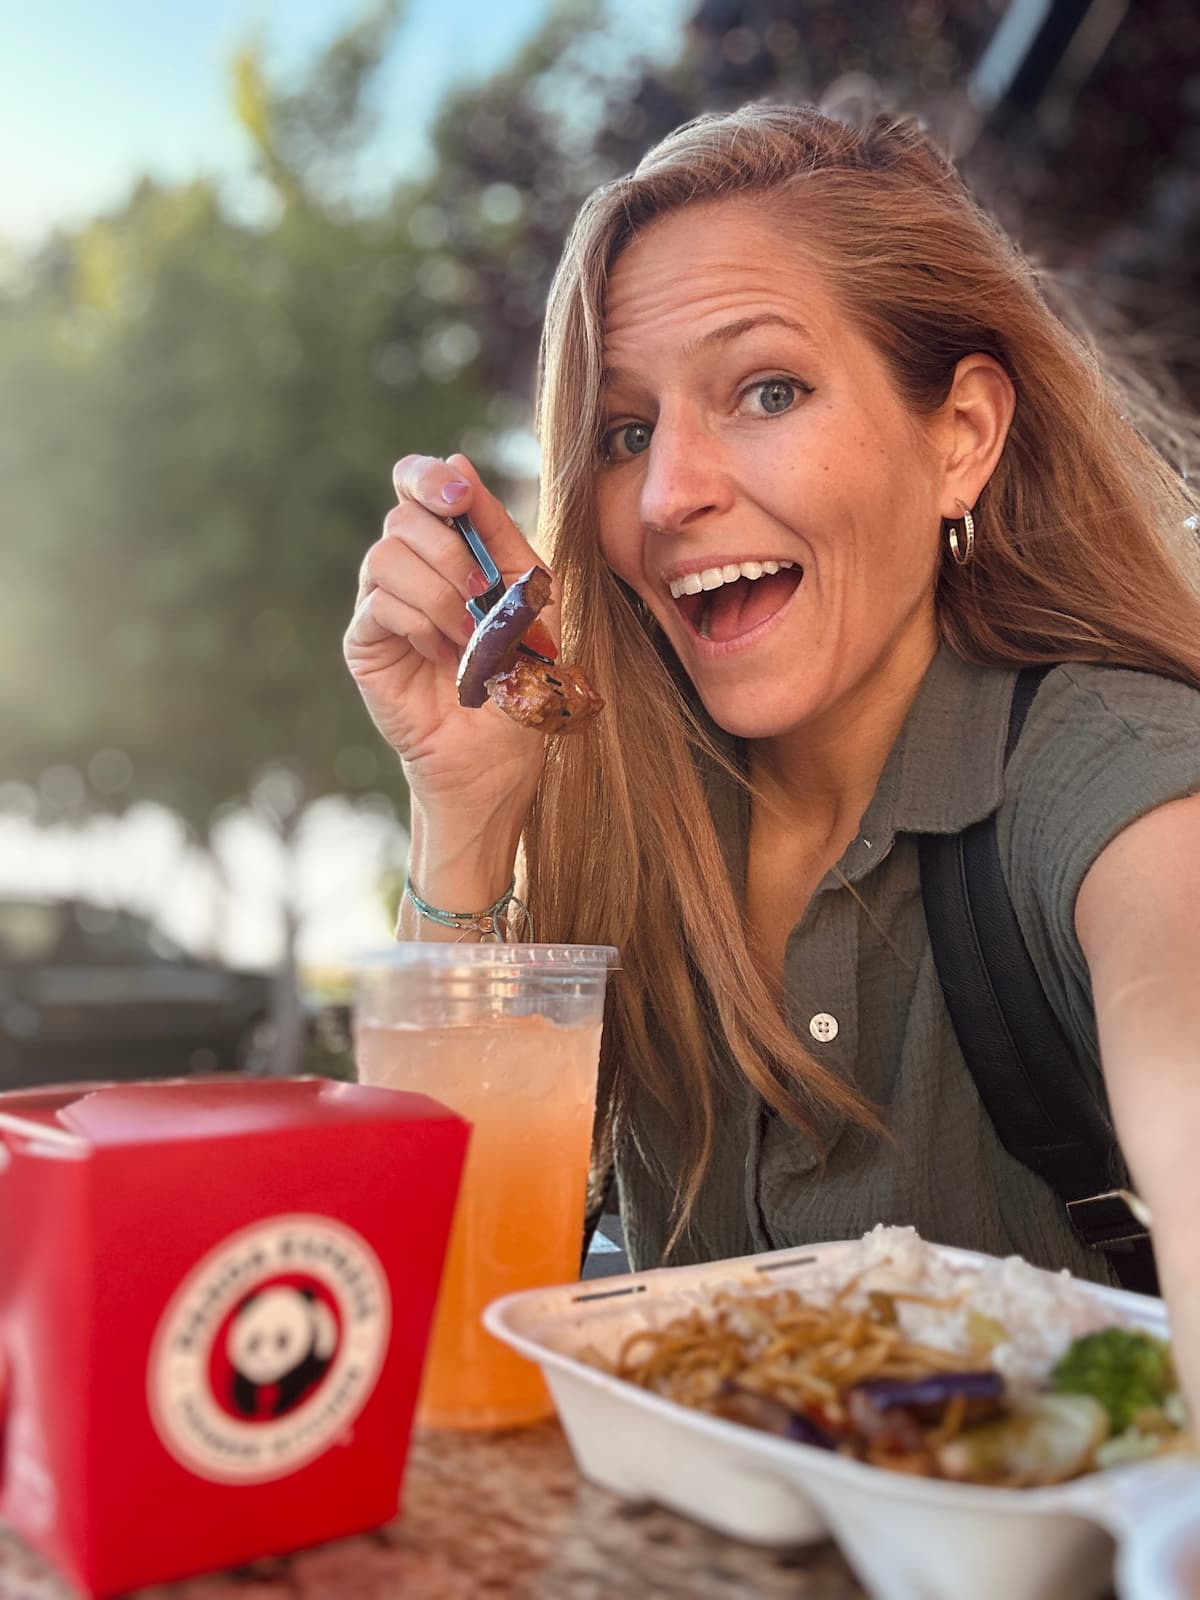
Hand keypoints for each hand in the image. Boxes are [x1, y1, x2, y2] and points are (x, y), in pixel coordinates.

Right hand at [344, 452, 552, 826]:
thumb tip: (458, 461)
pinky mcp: (365, 643)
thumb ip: (501, 533)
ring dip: (439, 593)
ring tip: (469, 638)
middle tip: (481, 596)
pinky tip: (442, 655)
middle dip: (450, 550)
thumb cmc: (521, 674)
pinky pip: (379, 605)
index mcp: (449, 547)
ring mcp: (381, 604)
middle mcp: (409, 567)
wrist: (501, 752)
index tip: (459, 496)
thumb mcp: (531, 596)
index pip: (416, 482)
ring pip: (386, 556)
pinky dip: (419, 624)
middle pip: (403, 515)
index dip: (430, 477)